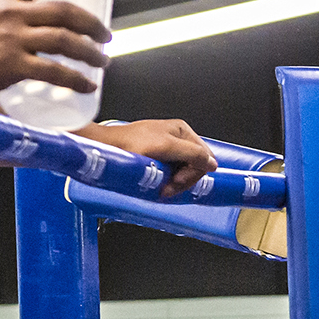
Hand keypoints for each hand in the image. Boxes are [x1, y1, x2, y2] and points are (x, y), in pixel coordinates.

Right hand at [0, 0, 110, 102]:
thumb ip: (3, 21)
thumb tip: (28, 33)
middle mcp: (10, 14)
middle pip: (65, 10)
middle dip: (93, 23)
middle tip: (106, 35)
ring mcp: (11, 40)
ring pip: (65, 40)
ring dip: (91, 52)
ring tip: (102, 61)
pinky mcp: (10, 66)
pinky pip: (55, 72)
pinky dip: (76, 80)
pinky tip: (86, 86)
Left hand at [78, 118, 216, 197]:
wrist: (106, 148)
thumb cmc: (130, 145)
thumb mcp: (166, 148)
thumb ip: (192, 154)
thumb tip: (212, 164)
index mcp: (182, 130)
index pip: (204, 156)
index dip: (193, 173)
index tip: (177, 181)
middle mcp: (177, 137)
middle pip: (195, 165)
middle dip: (183, 179)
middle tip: (168, 187)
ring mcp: (168, 148)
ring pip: (184, 171)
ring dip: (175, 183)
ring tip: (161, 187)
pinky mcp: (158, 157)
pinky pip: (172, 172)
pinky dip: (168, 181)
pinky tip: (159, 183)